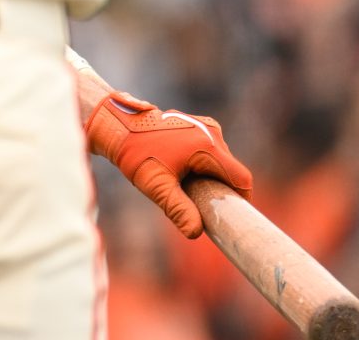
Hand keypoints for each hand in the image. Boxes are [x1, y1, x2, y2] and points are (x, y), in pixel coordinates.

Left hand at [86, 90, 253, 237]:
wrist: (117, 126)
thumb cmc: (135, 154)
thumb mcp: (156, 185)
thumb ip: (178, 208)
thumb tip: (196, 232)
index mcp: (207, 146)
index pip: (240, 178)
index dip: (241, 199)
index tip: (232, 216)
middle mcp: (211, 133)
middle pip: (230, 170)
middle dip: (222, 189)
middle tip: (204, 206)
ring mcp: (205, 126)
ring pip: (221, 160)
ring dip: (212, 176)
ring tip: (189, 187)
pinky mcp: (197, 126)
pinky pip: (211, 150)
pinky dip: (204, 164)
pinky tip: (184, 172)